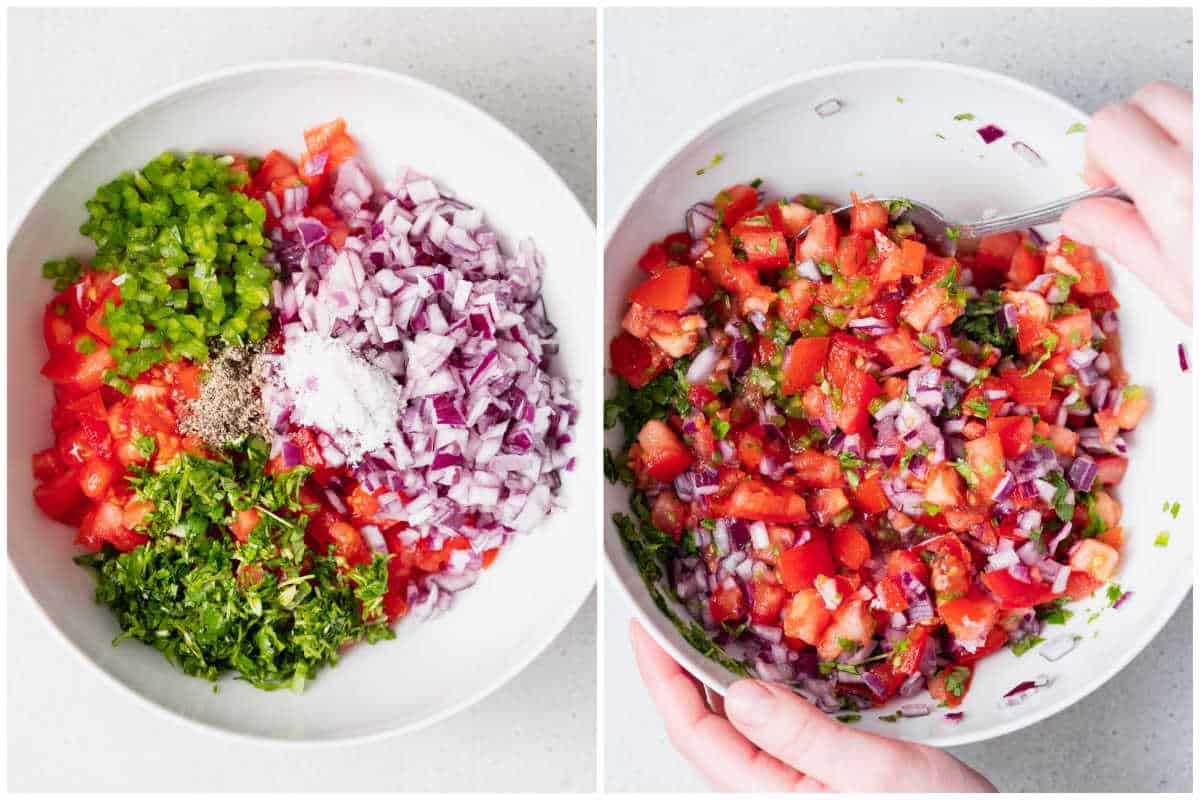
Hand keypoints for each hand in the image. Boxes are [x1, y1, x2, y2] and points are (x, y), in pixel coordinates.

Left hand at [630, 619, 995, 791]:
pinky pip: (772, 725)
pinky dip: (756, 684)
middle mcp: (775, 793)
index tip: (644, 626)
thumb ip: (803, 736)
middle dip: (678, 667)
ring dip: (713, 672)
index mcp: (771, 797)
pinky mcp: (821, 775)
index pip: (692, 729)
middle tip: (664, 613)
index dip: (660, 674)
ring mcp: (796, 785)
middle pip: (704, 725)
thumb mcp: (876, 774)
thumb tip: (737, 694)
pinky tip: (763, 660)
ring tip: (699, 625)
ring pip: (736, 725)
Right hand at [1061, 81, 1191, 324]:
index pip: (1109, 125)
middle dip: (1134, 133)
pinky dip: (1197, 143)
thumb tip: (1083, 217)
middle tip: (1138, 179)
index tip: (1104, 185)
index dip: (1096, 154)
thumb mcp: (1178, 289)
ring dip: (1176, 134)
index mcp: (1177, 188)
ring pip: (1189, 103)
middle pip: (1148, 98)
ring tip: (1181, 179)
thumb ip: (1124, 241)